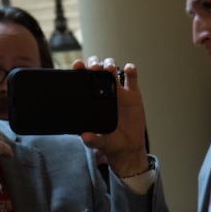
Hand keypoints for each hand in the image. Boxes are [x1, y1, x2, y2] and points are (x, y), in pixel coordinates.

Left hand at [76, 57, 150, 178]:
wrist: (129, 147)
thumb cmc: (111, 143)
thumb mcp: (101, 143)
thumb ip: (93, 140)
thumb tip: (85, 137)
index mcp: (92, 100)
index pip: (83, 80)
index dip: (80, 69)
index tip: (77, 65)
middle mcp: (104, 92)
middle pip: (97, 70)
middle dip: (95, 63)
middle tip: (95, 68)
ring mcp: (119, 92)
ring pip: (113, 70)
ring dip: (110, 65)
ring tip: (109, 69)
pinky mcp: (133, 95)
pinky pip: (132, 79)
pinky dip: (131, 70)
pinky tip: (129, 69)